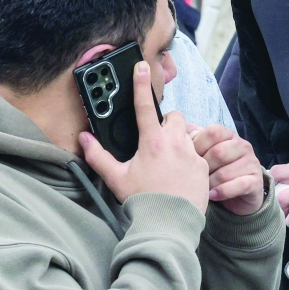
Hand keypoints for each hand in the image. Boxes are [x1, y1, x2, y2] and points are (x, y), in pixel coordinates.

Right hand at [80, 61, 209, 213]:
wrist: (170, 223)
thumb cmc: (142, 201)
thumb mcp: (116, 178)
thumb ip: (98, 157)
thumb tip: (84, 139)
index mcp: (152, 142)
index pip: (144, 106)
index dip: (140, 84)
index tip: (141, 66)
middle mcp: (174, 143)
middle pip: (174, 118)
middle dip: (166, 123)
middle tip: (156, 140)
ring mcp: (192, 153)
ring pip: (187, 134)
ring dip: (179, 140)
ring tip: (169, 160)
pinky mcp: (204, 165)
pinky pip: (198, 153)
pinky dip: (189, 158)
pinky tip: (180, 174)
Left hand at [187, 123, 265, 215]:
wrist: (238, 195)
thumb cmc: (216, 171)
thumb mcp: (204, 154)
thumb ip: (193, 140)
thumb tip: (182, 130)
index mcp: (229, 135)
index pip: (213, 132)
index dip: (197, 145)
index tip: (187, 159)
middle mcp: (243, 146)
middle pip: (218, 152)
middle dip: (203, 168)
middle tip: (195, 178)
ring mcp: (252, 163)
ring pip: (225, 173)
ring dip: (210, 184)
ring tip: (202, 189)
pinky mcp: (256, 182)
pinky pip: (238, 186)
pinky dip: (222, 192)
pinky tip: (212, 195)